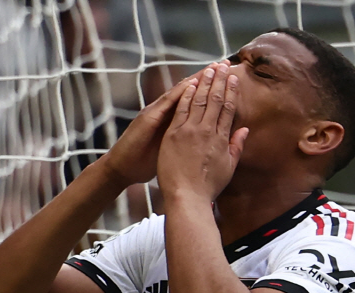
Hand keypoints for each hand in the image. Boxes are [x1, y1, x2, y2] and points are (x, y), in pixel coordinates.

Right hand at [102, 64, 223, 186]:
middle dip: (210, 78)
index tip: (232, 79)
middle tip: (226, 64)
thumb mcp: (171, 150)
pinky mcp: (148, 119)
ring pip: (180, 92)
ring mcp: (156, 112)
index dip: (215, 90)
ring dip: (196, 79)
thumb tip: (205, 137)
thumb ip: (187, 140)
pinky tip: (190, 84)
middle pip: (192, 92)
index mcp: (175, 121)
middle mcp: (166, 112)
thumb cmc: (146, 162)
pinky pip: (165, 104)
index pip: (199, 102)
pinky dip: (178, 94)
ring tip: (212, 68)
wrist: (122, 168)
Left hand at [157, 63, 248, 201]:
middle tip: (222, 64)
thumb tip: (244, 130)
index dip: (231, 91)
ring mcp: (190, 131)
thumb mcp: (228, 168)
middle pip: (215, 100)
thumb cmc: (208, 187)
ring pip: (199, 100)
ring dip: (204, 83)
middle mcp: (207, 131)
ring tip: (209, 69)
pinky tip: (190, 84)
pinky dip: (187, 96)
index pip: (228, 108)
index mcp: (221, 139)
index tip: (233, 77)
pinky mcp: (174, 134)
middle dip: (219, 80)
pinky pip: (181, 110)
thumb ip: (236, 146)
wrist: (187, 197)